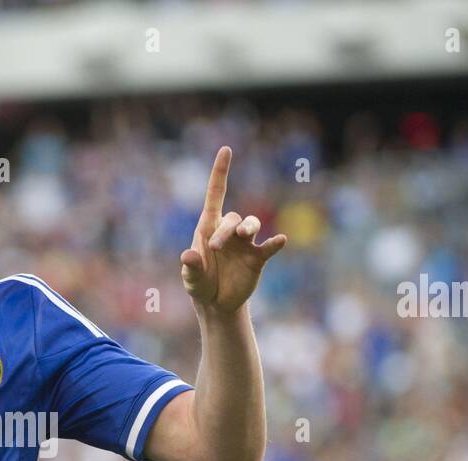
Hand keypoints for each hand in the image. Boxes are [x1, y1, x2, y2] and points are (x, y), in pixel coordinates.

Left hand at [180, 146, 286, 316]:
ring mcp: (245, 244)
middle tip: (214, 249)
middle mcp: (229, 232)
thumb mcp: (191, 279)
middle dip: (225, 231)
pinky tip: (280, 241)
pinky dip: (275, 243)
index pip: (216, 195)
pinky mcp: (258, 259)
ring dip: (249, 228)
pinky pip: (268, 247)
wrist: (217, 303)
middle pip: (233, 218)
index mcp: (209, 228)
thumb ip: (191, 268)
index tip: (226, 150)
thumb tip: (188, 256)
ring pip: (252, 224)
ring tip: (245, 236)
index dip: (220, 172)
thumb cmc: (200, 284)